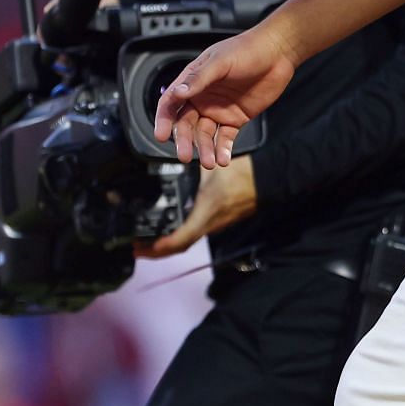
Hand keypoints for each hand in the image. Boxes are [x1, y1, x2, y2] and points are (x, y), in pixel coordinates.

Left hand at [135, 157, 256, 257]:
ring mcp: (215, 225)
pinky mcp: (218, 221)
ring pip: (187, 241)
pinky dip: (179, 234)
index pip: (179, 240)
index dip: (157, 249)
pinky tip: (170, 226)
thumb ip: (191, 163)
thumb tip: (175, 155)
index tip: (139, 248)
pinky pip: (194, 233)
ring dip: (167, 244)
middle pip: (179, 246)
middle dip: (156, 250)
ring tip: (148, 238)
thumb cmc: (243, 174)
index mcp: (206, 213)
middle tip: (137, 247)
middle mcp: (209, 225)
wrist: (268, 179)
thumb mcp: (211, 166)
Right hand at [153, 20, 299, 168]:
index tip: (161, 135)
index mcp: (193, 82)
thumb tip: (178, 92)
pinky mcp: (235, 119)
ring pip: (204, 135)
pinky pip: (224, 138)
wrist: (277, 53)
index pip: (171, 103)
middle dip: (185, 141)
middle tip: (185, 155)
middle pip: (186, 124)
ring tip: (209, 161)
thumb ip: (199, 78)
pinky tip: (223, 158)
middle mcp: (202, 98)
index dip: (164, 119)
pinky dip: (222, 149)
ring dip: (205, 150)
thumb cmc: (247, 49)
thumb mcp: (220, 61)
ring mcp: (218, 110)